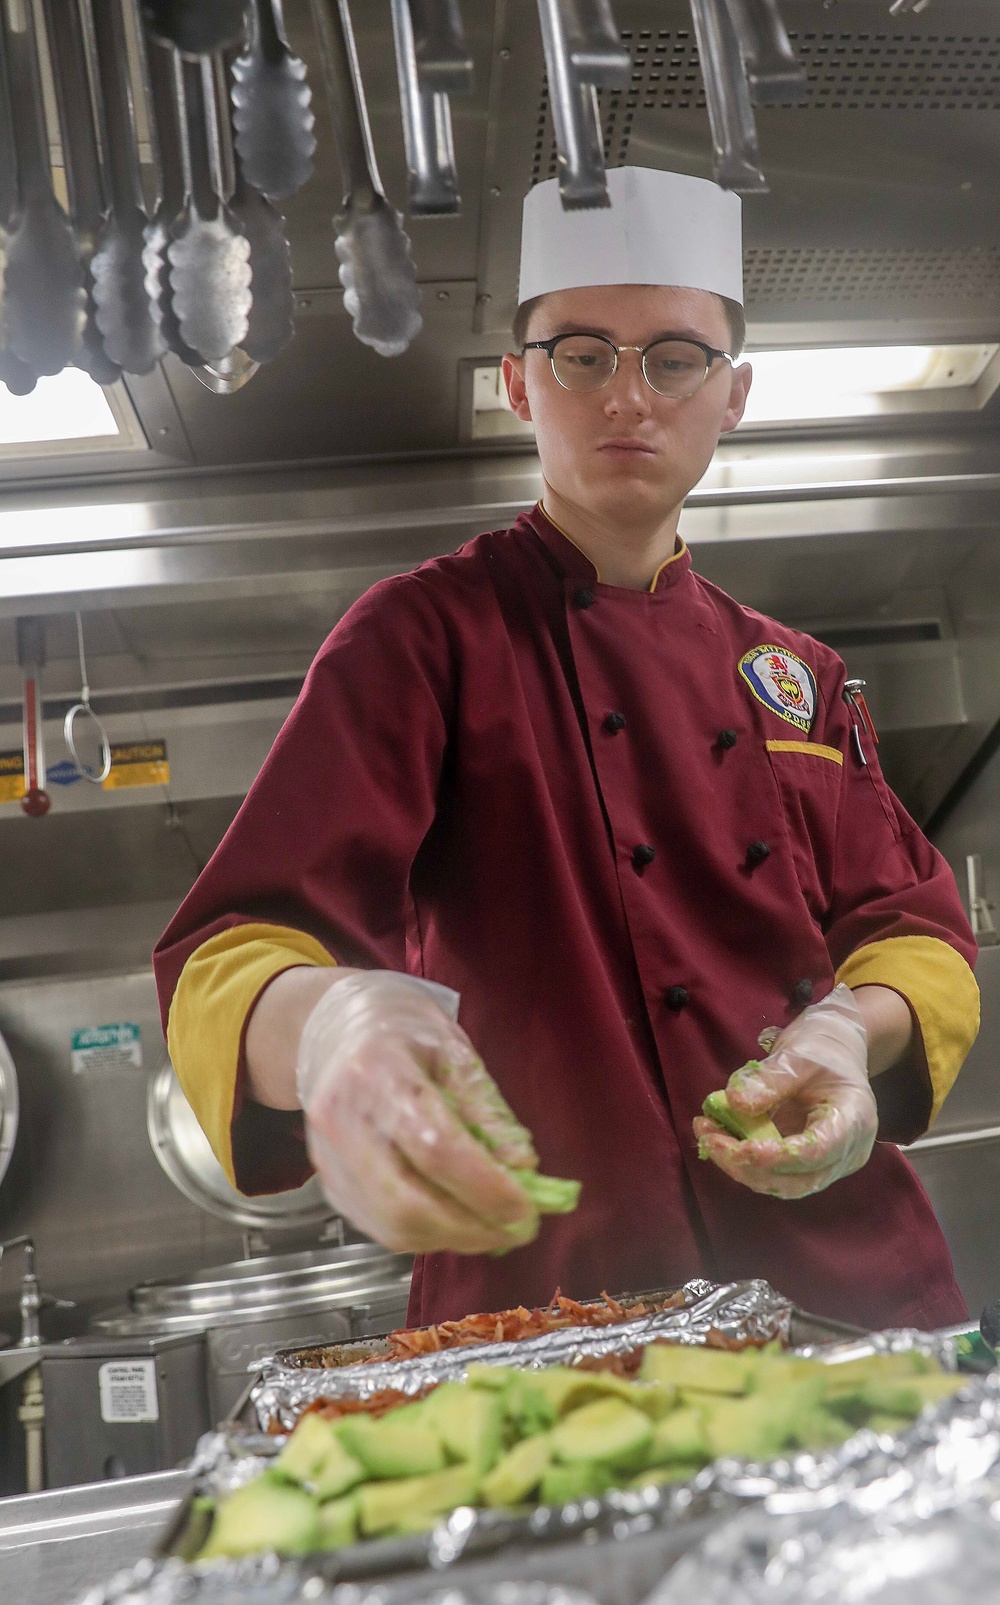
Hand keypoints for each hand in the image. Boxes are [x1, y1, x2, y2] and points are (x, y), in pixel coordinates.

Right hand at [296, 971, 539, 1252]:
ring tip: (495, 1229)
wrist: (335, 1030)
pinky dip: (426, 1235)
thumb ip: (486, 1109)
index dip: (485, 1187)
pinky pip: (379, 1229)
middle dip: (472, 1228)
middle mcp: (343, 1120)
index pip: (434, 1147)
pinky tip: (458, 1222)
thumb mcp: (454, 1050)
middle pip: (407, 1202)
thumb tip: (522, 1167)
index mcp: (378, 1073)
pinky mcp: (328, 1182)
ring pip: (392, 1226)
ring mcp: (329, 1157)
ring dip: (453, 1238)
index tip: (527, 1208)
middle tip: (518, 1230)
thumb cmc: (402, 1030)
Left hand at [694, 984, 877, 1199]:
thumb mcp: (796, 1054)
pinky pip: (775, 1174)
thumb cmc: (822, 1049)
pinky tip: (718, 1138)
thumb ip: (769, 1080)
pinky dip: (744, 1161)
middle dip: (748, 1166)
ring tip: (706, 1133)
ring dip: (740, 1166)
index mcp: (853, 1119)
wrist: (835, 1053)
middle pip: (798, 1179)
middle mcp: (846, 1152)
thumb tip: (734, 1104)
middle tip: (708, 1138)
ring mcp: (829, 1164)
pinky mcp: (808, 1166)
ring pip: (783, 1184)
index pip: (817, 1151)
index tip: (740, 1149)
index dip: (777, 1157)